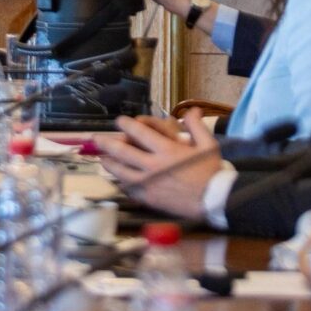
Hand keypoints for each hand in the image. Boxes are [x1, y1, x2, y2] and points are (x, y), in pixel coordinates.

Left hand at [97, 111, 219, 220]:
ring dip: (108, 163)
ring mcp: (148, 183)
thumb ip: (196, 125)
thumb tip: (191, 110)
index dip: (126, 124)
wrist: (213, 200)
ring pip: (120, 171)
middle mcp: (153, 165)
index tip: (119, 121)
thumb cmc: (211, 171)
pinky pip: (128, 189)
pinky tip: (117, 178)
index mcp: (166, 149)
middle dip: (107, 143)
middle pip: (122, 151)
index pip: (139, 132)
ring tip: (102, 158)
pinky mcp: (148, 198)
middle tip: (97, 138)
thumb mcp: (208, 144)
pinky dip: (120, 182)